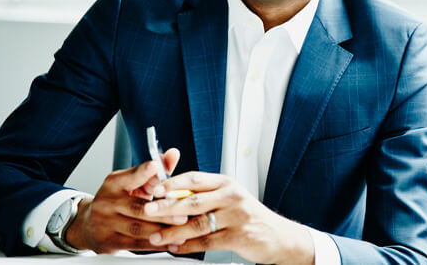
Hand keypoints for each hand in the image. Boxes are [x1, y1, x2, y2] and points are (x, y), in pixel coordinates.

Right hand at [65, 149, 186, 253]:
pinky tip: (170, 242)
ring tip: (180, 229)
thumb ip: (155, 171)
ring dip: (161, 229)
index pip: (130, 176)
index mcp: (114, 183)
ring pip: (137, 227)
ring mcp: (106, 223)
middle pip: (137, 207)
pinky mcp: (109, 241)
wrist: (89, 224)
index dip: (143, 172)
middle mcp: (107, 202)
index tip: (156, 166)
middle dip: (162, 211)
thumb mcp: (133, 182)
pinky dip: (155, 244)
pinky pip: (135, 244)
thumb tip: (173, 154)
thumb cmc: (119, 199)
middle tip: (182, 213)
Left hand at [145, 172, 314, 264]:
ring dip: (173, 231)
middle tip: (148, 210)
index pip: (195, 179)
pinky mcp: (238, 236)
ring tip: (156, 236)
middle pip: (193, 201)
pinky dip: (188, 246)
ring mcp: (236, 216)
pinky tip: (176, 248)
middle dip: (167, 206)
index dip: (173, 183)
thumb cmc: (248, 216)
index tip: (155, 189)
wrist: (278, 235)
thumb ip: (205, 196)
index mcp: (226, 183)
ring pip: (197, 224)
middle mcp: (231, 196)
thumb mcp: (229, 198)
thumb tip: (172, 197)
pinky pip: (207, 242)